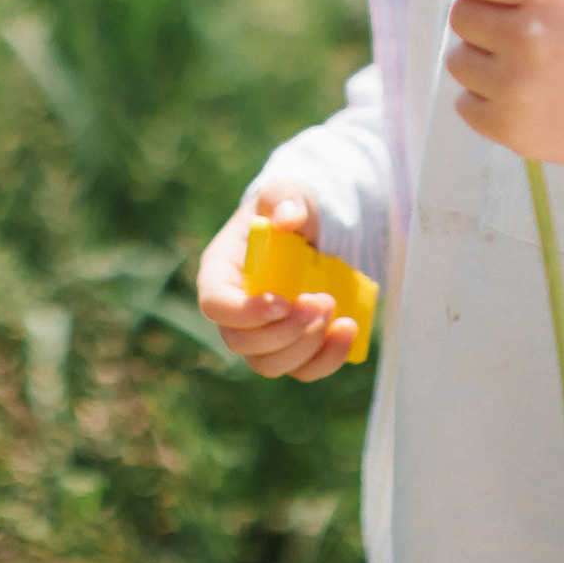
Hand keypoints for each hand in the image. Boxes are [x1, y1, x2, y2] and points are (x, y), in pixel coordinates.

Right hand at [195, 181, 360, 381]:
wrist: (316, 231)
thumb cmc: (290, 210)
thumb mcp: (287, 193)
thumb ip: (284, 198)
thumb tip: (288, 218)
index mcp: (221, 271)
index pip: (215, 303)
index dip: (244, 312)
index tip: (283, 302)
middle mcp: (235, 310)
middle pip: (242, 343)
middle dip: (285, 331)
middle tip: (320, 300)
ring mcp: (262, 334)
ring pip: (270, 364)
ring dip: (306, 345)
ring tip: (333, 306)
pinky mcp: (292, 346)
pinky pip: (302, 370)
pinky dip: (328, 359)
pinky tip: (348, 330)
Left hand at [442, 0, 563, 196]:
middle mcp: (526, 38)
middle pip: (459, 14)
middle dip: (482, 17)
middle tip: (520, 29)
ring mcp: (515, 88)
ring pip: (458, 60)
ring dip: (483, 60)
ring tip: (527, 66)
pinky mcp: (508, 128)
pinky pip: (464, 103)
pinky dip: (487, 100)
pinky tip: (526, 96)